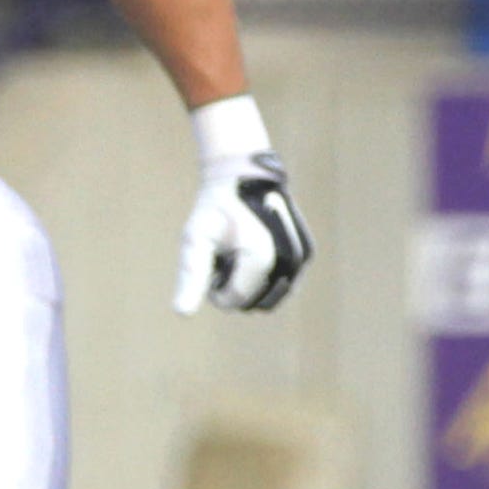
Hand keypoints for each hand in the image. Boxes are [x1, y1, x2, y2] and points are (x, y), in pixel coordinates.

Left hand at [173, 96, 313, 313]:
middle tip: (223, 258)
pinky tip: (254, 249)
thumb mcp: (196, 239)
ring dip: (250, 284)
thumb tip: (181, 314)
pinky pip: (282, 284)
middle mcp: (288, 261)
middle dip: (234, 288)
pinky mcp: (306, 254)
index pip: (234, 300)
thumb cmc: (216, 207)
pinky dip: (266, 276)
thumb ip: (191, 276)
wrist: (246, 175)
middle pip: (252, 302)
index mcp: (261, 258)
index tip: (210, 263)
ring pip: (269, 298)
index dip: (215, 290)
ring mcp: (300, 259)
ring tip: (238, 253)